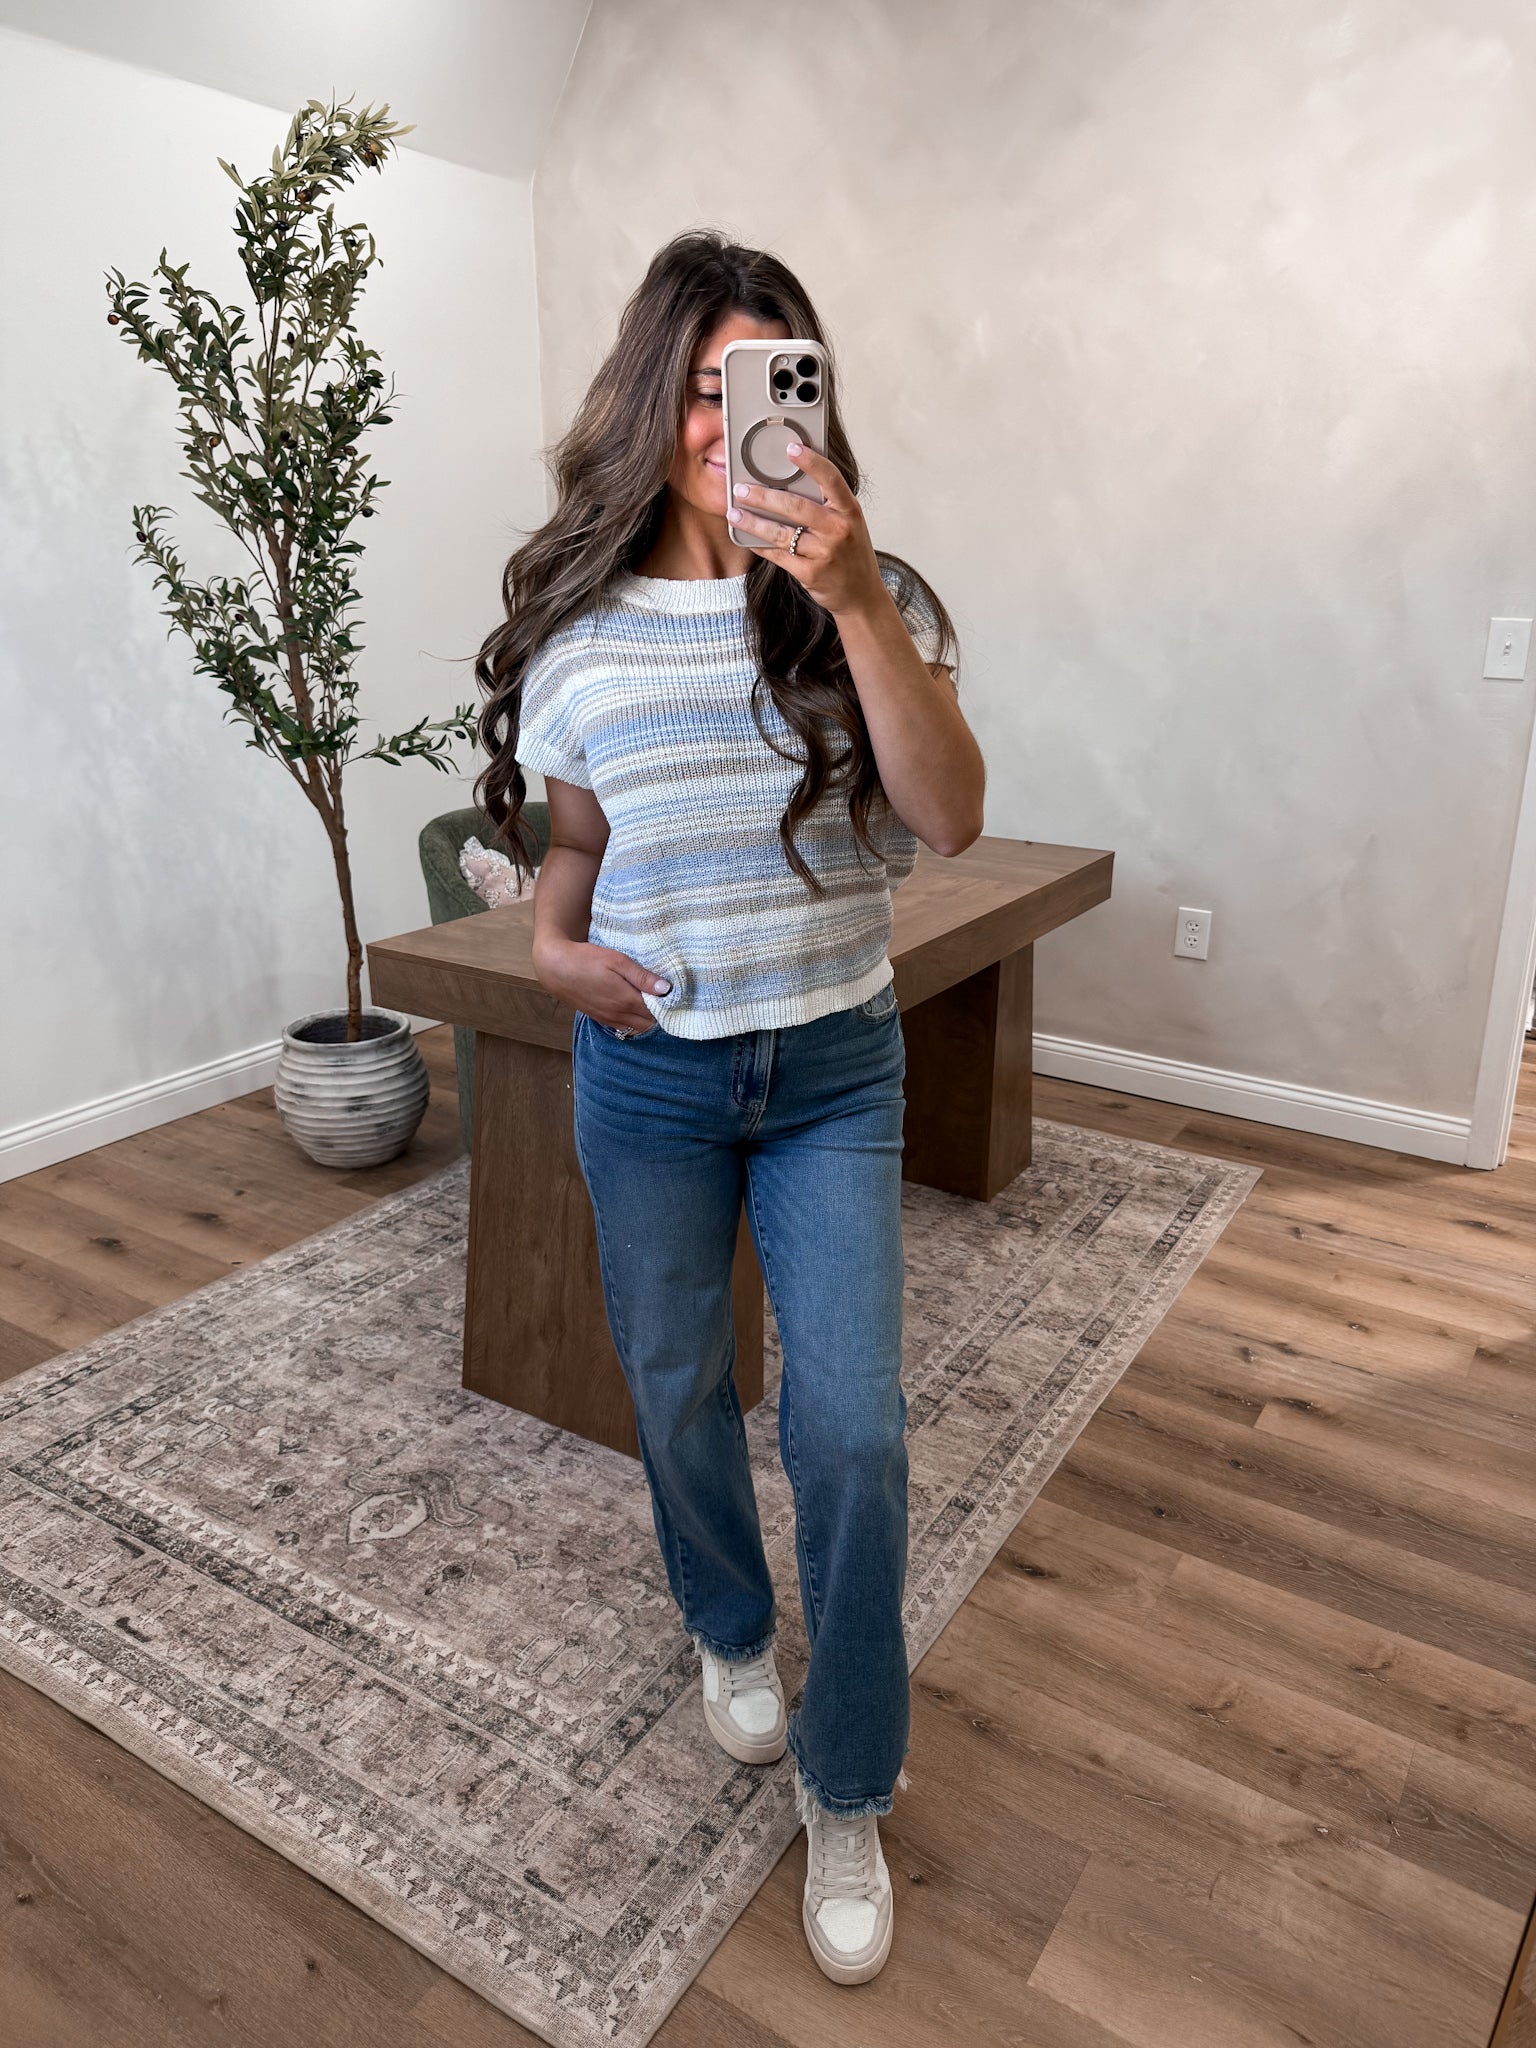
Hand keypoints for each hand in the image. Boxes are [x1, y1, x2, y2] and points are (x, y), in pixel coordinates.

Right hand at [533, 936, 669, 1032]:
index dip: (667, 1004)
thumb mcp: (617, 961)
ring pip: (636, 1027)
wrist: (556, 967)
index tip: (673, 993)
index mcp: (626, 1000)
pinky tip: (631, 1005)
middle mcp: (618, 1014)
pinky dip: (632, 1020)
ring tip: (649, 1000)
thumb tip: (666, 989)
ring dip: (646, 1018)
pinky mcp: (599, 1018)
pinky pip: (623, 1026)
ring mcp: (608, 1018)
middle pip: (649, 1024)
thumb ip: (642, 976)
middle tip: (663, 996)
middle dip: (659, 1014)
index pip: (657, 1012)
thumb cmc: (587, 959)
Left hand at [726, 443, 885, 617]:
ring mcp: (825, 553)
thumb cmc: (850, 551)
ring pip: (781, 533)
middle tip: (741, 489)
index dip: (811, 462)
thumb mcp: (848, 522)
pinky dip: (760, 545)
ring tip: (734, 513)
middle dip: (764, 496)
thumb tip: (789, 481)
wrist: (861, 593)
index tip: (791, 448)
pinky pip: (778, 555)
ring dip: (753, 522)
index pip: (831, 479)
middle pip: (796, 507)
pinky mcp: (811, 573)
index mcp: (849, 510)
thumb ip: (827, 504)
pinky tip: (747, 537)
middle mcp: (839, 530)